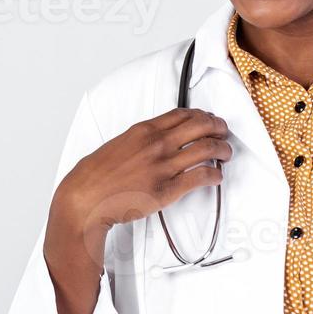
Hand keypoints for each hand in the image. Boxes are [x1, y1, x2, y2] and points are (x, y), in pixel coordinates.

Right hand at [49, 107, 230, 263]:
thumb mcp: (119, 145)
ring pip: (207, 149)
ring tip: (226, 154)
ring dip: (223, 150)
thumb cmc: (96, 176)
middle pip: (201, 126)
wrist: (86, 199)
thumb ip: (141, 140)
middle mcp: (157, 144)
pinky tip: (216, 176)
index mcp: (144, 130)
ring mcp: (163, 166)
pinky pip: (201, 177)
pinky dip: (214, 175)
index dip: (202, 115)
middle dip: (218, 127)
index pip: (183, 114)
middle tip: (224, 133)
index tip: (209, 119)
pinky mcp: (168, 190)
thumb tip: (159, 140)